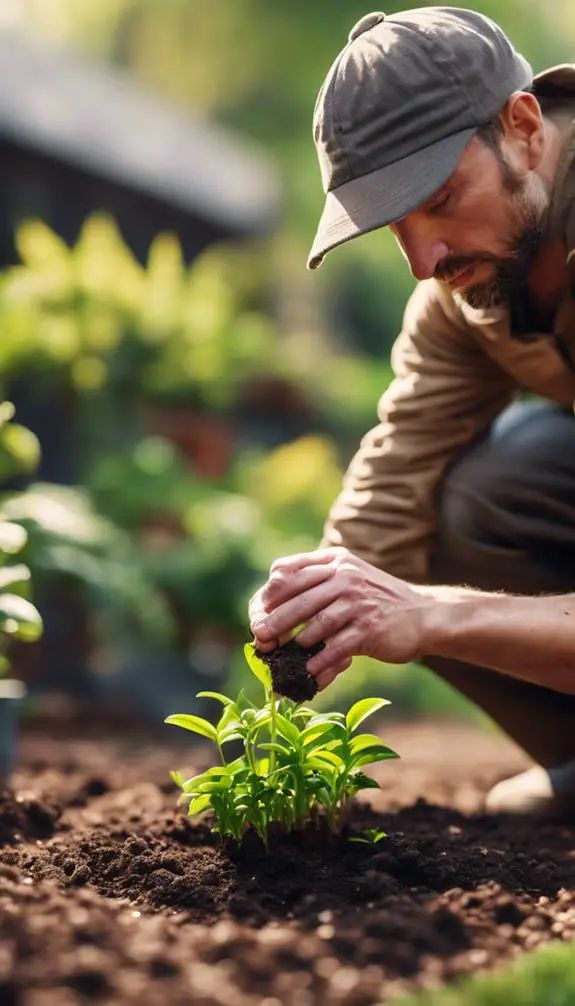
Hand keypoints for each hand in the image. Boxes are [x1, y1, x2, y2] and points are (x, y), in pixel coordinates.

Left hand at [249, 547, 431, 689]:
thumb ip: (318, 578)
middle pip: (299, 598)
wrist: (424, 614)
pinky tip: (308, 669)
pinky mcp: (370, 628)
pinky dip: (321, 659)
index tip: (259, 609)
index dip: (271, 591)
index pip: (290, 570)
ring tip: (279, 654)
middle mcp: (346, 577)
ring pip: (317, 622)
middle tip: (259, 636)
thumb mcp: (350, 575)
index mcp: (336, 561)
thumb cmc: (377, 599)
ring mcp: (359, 603)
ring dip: (295, 640)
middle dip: (275, 619)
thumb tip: (272, 592)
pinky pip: (338, 645)